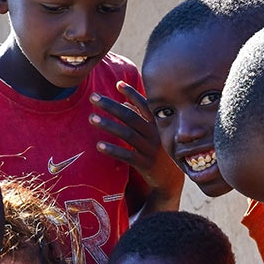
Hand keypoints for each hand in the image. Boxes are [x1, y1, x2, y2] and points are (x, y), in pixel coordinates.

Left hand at [91, 82, 182, 206]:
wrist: (171, 180)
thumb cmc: (160, 152)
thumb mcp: (156, 133)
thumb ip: (142, 118)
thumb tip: (125, 102)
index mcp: (158, 125)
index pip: (144, 105)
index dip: (131, 94)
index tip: (117, 84)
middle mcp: (155, 135)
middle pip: (130, 117)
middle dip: (111, 106)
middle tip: (93, 97)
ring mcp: (150, 150)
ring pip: (127, 134)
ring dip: (108, 125)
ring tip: (92, 118)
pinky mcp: (145, 165)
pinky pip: (127, 155)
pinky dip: (113, 150)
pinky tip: (99, 145)